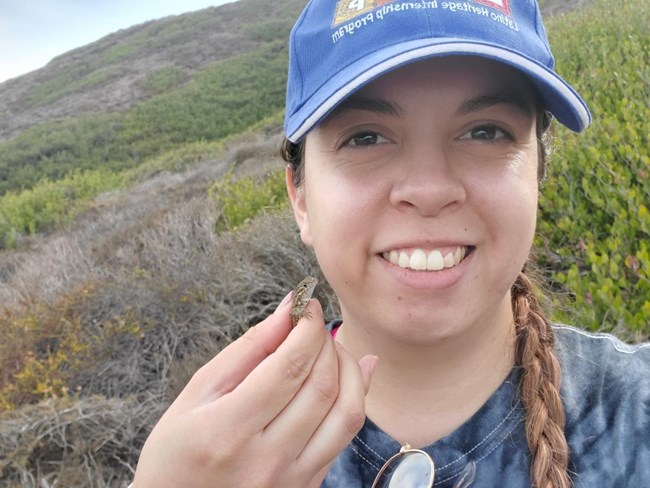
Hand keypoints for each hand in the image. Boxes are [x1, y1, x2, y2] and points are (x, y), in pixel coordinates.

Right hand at [132, 293, 376, 487]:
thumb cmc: (177, 450)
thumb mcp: (197, 393)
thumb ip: (247, 350)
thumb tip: (287, 311)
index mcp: (228, 430)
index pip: (289, 366)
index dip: (306, 327)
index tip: (306, 305)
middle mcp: (266, 459)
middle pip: (321, 385)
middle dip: (325, 341)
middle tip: (313, 323)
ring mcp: (292, 479)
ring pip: (346, 411)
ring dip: (347, 367)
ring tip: (330, 346)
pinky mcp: (307, 487)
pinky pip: (346, 436)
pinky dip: (357, 396)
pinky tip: (357, 369)